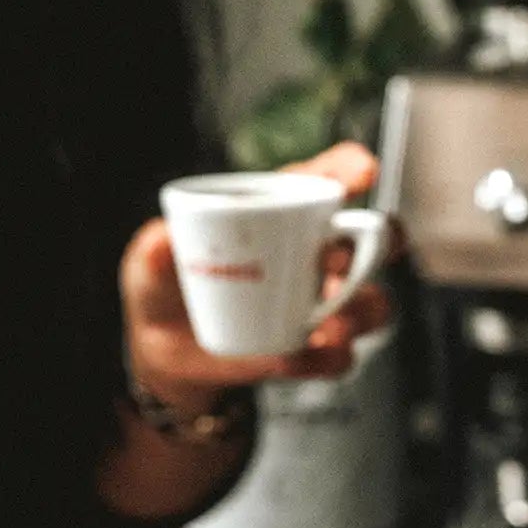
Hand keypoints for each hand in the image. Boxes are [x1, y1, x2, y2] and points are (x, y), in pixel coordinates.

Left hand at [120, 141, 393, 397]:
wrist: (165, 351)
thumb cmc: (167, 285)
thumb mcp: (149, 264)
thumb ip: (153, 251)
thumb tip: (161, 241)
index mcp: (280, 213)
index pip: (325, 179)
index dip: (350, 169)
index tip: (362, 171)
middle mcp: (314, 254)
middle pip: (374, 237)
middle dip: (378, 241)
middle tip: (339, 256)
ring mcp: (320, 304)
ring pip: (372, 302)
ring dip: (363, 310)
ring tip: (332, 324)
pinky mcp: (312, 351)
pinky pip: (340, 357)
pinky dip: (327, 358)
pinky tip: (298, 357)